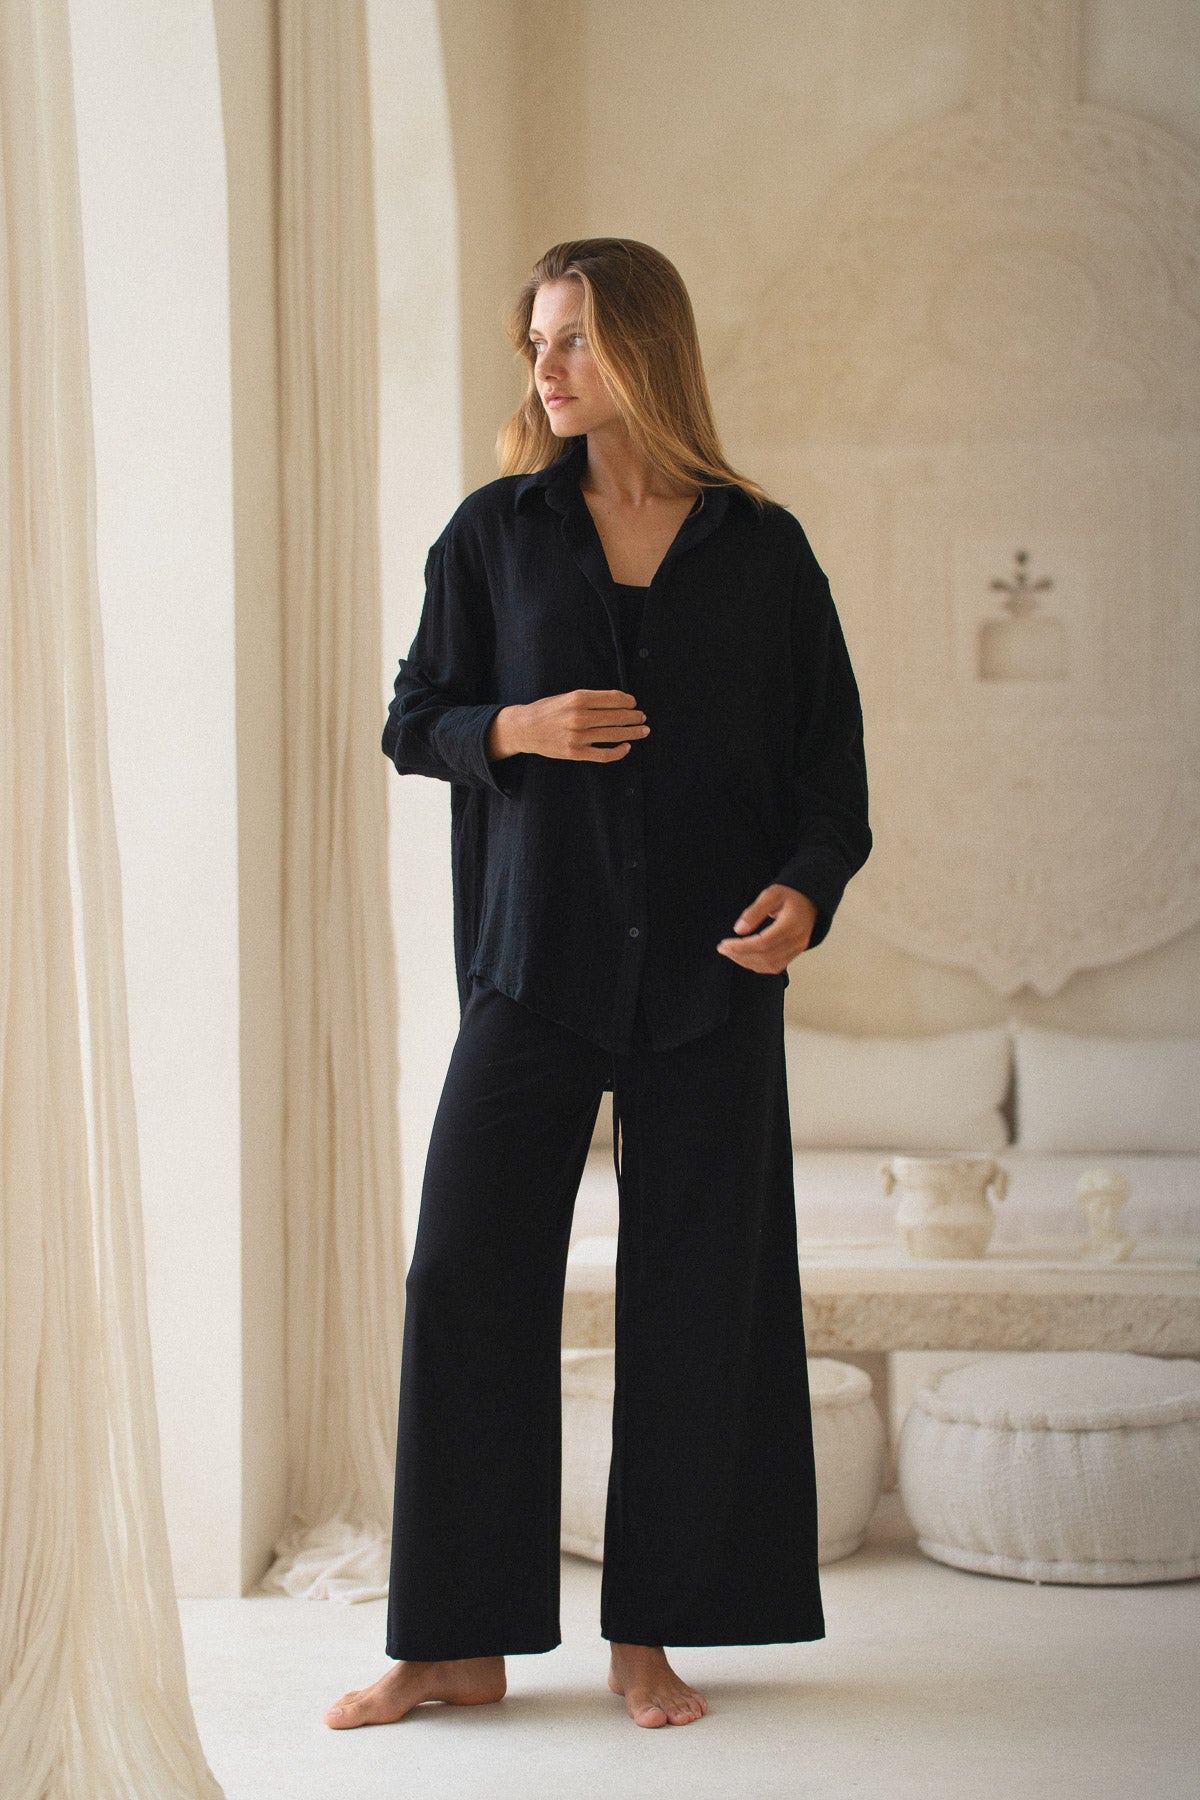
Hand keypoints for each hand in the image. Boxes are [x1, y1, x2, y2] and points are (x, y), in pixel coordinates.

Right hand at [488, 690, 648, 762]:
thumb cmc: (547, 710)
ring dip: (632, 733)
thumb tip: (619, 702)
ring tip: (642, 730)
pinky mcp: (575, 752)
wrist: (524, 728)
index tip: (633, 703)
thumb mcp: (567, 697)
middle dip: (634, 717)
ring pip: (614, 735)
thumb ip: (590, 699)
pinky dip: (618, 751)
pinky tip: (626, 747)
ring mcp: (577, 736)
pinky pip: (604, 754)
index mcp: (577, 698)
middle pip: (617, 716)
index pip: (613, 698)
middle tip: (642, 717)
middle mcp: (579, 716)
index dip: (628, 701)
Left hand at [716, 884, 818, 972]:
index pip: (763, 943)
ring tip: (730, 953)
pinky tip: (745, 958)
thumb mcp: (771, 895)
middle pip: (765, 956)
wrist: (810, 899)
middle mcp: (797, 940)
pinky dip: (758, 966)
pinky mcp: (795, 953)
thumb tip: (738, 930)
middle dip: (740, 955)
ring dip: (747, 962)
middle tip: (722, 948)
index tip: (724, 944)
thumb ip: (754, 912)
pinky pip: (776, 967)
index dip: (742, 946)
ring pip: (770, 965)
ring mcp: (798, 949)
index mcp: (791, 924)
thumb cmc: (790, 894)